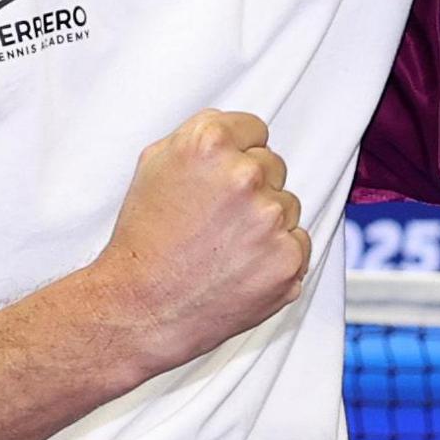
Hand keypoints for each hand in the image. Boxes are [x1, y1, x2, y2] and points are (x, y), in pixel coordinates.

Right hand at [87, 109, 311, 375]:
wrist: (141, 310)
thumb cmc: (144, 241)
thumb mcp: (155, 165)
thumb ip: (200, 136)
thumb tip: (237, 132)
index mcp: (209, 143)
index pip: (255, 130)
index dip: (235, 156)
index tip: (219, 180)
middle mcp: (244, 175)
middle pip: (273, 165)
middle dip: (250, 189)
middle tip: (216, 220)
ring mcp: (271, 218)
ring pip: (287, 205)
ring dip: (265, 223)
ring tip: (224, 247)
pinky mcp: (288, 258)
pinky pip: (298, 242)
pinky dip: (276, 256)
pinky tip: (241, 268)